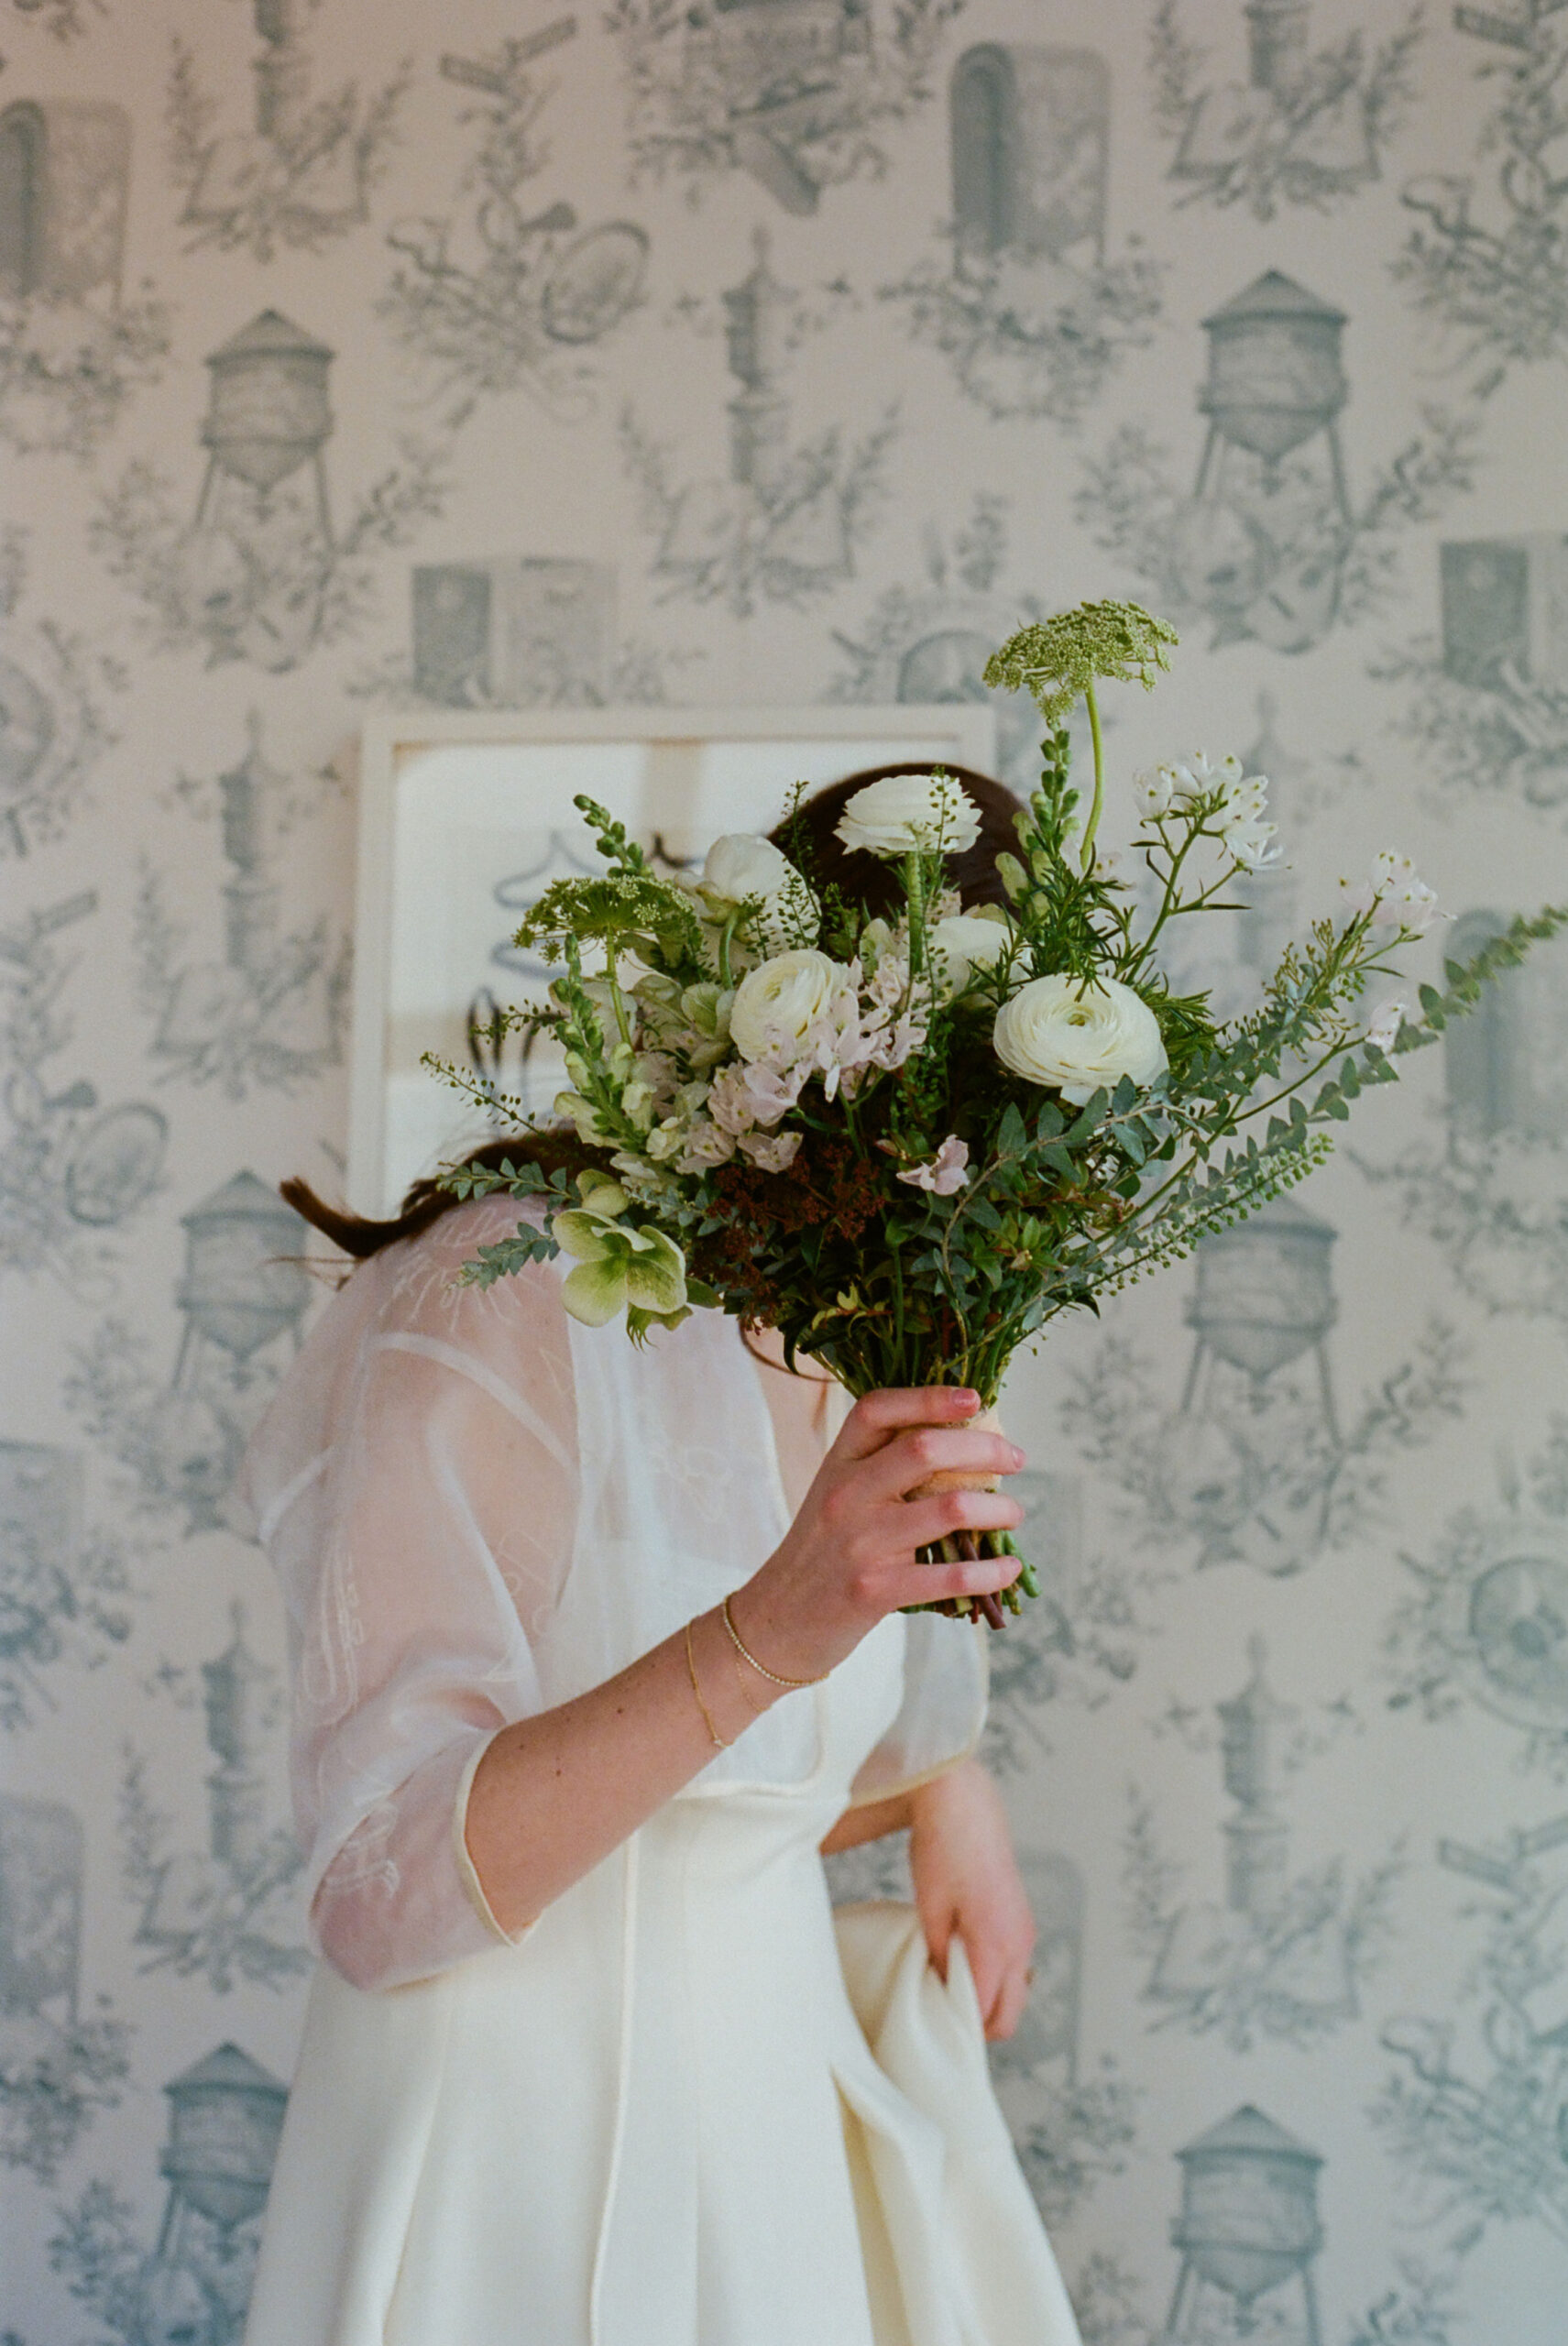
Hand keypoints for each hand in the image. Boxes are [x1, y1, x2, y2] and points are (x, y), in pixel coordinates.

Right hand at [731, 1388, 1024, 1683]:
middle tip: (1015, 1459)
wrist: (776, 1621)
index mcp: (837, 1464)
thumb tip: (960, 1444)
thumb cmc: (821, 1552)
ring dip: (998, 1509)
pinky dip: (991, 1572)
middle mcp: (847, 1495)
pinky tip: (1008, 1569)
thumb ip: (881, 1467)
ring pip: (950, 1508)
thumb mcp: (836, 1495)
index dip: (929, 1397)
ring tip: (1013, 1513)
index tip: (974, 1399)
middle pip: (925, 1449)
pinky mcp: (874, 1591)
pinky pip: (950, 1576)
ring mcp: (860, 1543)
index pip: (877, 1409)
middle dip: (985, 1449)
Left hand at [910, 1759, 1035, 2041]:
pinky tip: (963, 1964)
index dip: (959, 2029)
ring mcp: (1026, 1933)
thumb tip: (942, 1992)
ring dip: (988, 2002)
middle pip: (1009, 2015)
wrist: (966, 1806)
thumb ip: (940, 1957)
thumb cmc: (943, 1850)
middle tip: (940, 2020)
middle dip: (978, 2027)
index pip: (986, 2014)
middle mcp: (1020, 1944)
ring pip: (1015, 1994)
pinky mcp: (1022, 1922)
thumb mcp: (930, 1908)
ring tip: (947, 1989)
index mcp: (997, 1944)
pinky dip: (995, 1980)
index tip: (932, 2029)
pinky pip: (1015, 1969)